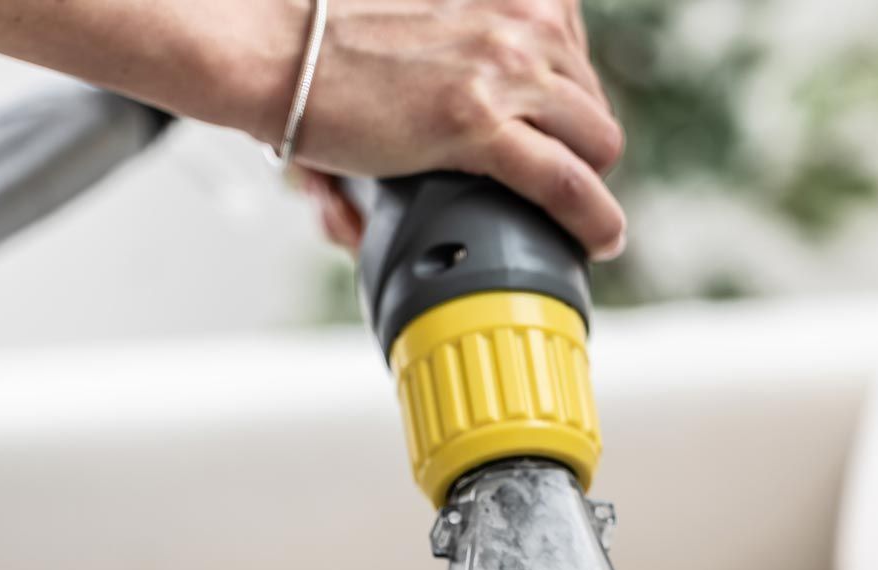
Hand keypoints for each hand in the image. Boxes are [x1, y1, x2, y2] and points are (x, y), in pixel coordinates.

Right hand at [261, 0, 624, 259]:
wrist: (276, 50)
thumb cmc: (337, 43)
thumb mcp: (432, 19)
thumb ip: (472, 37)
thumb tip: (500, 86)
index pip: (579, 55)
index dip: (567, 104)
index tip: (550, 133)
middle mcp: (520, 17)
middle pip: (593, 102)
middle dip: (575, 147)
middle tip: (546, 180)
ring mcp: (503, 68)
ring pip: (596, 144)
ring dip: (585, 186)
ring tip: (574, 218)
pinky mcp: (476, 122)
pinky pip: (567, 182)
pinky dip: (591, 219)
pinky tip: (600, 239)